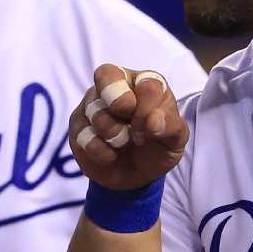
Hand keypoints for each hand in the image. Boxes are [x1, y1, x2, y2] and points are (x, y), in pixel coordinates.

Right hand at [68, 64, 186, 190]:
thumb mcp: (175, 141)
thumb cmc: (157, 148)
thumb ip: (171, 127)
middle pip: (107, 75)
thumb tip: (154, 121)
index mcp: (144, 82)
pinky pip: (84, 135)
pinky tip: (110, 155)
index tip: (152, 129)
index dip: (147, 106)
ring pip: (96, 111)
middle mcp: (116, 85)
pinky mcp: (77, 125)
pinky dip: (102, 151)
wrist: (135, 176)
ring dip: (115, 135)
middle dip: (120, 103)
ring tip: (124, 143)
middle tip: (132, 128)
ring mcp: (92, 104)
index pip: (146, 81)